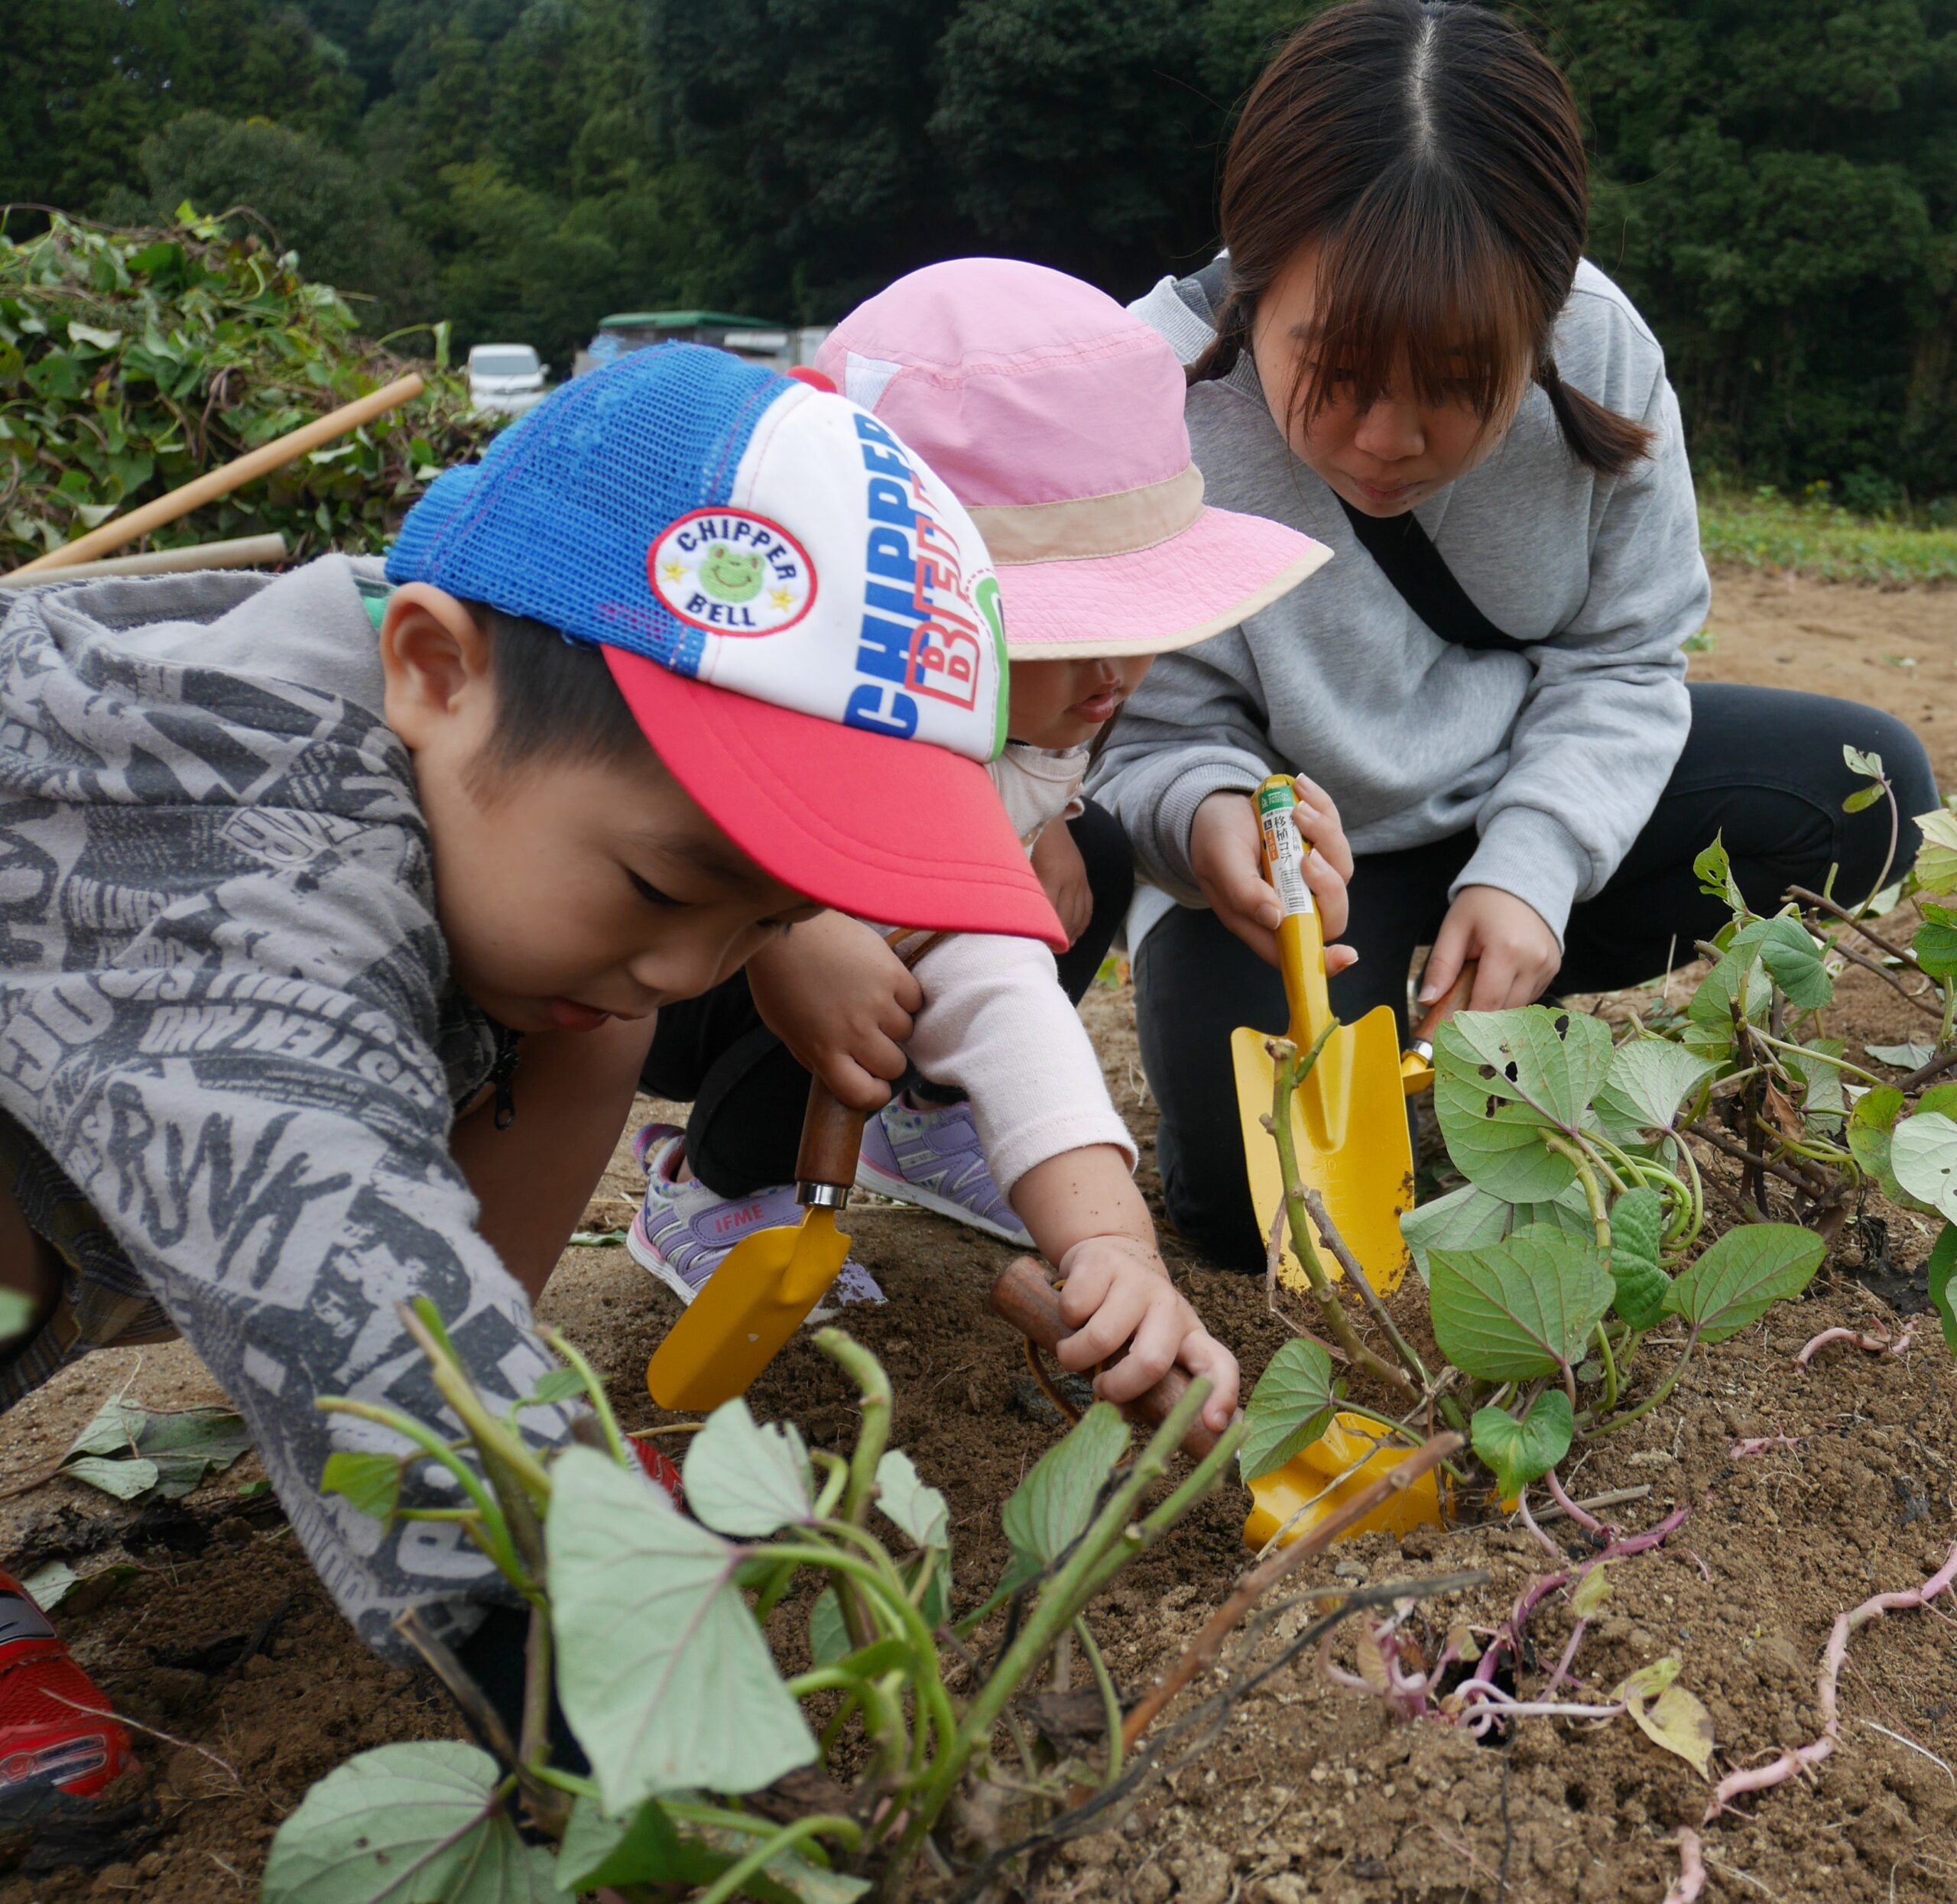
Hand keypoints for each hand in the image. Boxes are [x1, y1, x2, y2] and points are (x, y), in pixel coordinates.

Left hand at [745, 912, 922, 1110]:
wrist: (786, 927)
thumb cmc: (779, 977)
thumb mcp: (783, 1028)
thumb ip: (810, 1055)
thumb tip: (835, 1073)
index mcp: (823, 1051)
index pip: (863, 1094)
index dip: (873, 1095)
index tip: (875, 1085)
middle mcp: (854, 1032)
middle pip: (893, 1066)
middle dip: (885, 1057)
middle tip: (874, 1038)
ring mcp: (875, 1002)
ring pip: (907, 1031)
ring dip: (894, 1023)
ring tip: (875, 1003)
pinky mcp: (891, 973)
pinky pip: (915, 999)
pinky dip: (905, 997)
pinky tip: (886, 986)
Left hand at [1030, 821, 1091, 946]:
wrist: (1047, 819)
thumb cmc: (1027, 841)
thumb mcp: (1020, 863)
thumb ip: (1023, 888)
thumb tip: (1018, 916)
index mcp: (1052, 875)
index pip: (1050, 913)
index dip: (1046, 933)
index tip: (1039, 947)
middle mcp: (1070, 879)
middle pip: (1067, 918)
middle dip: (1060, 938)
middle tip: (1049, 952)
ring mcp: (1080, 878)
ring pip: (1079, 915)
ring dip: (1071, 934)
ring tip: (1062, 948)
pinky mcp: (1084, 877)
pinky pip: (1088, 906)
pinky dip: (1082, 923)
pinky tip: (1075, 934)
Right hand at [1051, 1235, 1239, 1432]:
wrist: (1107, 1253)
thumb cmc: (1126, 1316)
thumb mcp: (1146, 1344)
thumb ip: (1146, 1380)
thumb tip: (1123, 1420)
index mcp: (1188, 1333)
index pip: (1218, 1364)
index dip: (1222, 1395)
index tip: (1212, 1424)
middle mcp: (1169, 1305)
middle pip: (1151, 1361)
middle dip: (1117, 1386)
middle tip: (1099, 1386)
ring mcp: (1137, 1280)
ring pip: (1099, 1338)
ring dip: (1074, 1354)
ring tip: (1074, 1349)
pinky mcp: (1103, 1261)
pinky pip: (1074, 1308)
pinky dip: (1064, 1319)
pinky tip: (1073, 1312)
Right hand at [1188, 785, 1354, 972]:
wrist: (1216, 806)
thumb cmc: (1213, 841)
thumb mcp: (1220, 863)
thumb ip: (1244, 892)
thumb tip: (1274, 918)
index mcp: (1263, 922)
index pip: (1299, 951)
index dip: (1325, 960)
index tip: (1346, 955)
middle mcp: (1292, 904)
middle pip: (1331, 913)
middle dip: (1328, 884)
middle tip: (1308, 855)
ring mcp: (1309, 877)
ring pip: (1341, 869)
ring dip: (1324, 835)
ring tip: (1295, 809)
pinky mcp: (1319, 848)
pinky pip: (1336, 834)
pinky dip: (1324, 808)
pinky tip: (1300, 791)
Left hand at [1422, 886, 1560, 1011]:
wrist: (1522, 880)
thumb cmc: (1484, 902)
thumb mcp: (1454, 928)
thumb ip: (1441, 966)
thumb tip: (1428, 1000)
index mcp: (1507, 951)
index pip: (1487, 1004)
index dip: (1468, 1024)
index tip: (1450, 1032)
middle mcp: (1533, 961)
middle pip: (1504, 1011)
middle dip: (1481, 1020)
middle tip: (1459, 1016)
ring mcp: (1547, 966)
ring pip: (1518, 1008)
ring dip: (1496, 1009)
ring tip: (1478, 992)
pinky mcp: (1553, 968)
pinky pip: (1529, 996)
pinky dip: (1511, 997)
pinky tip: (1498, 982)